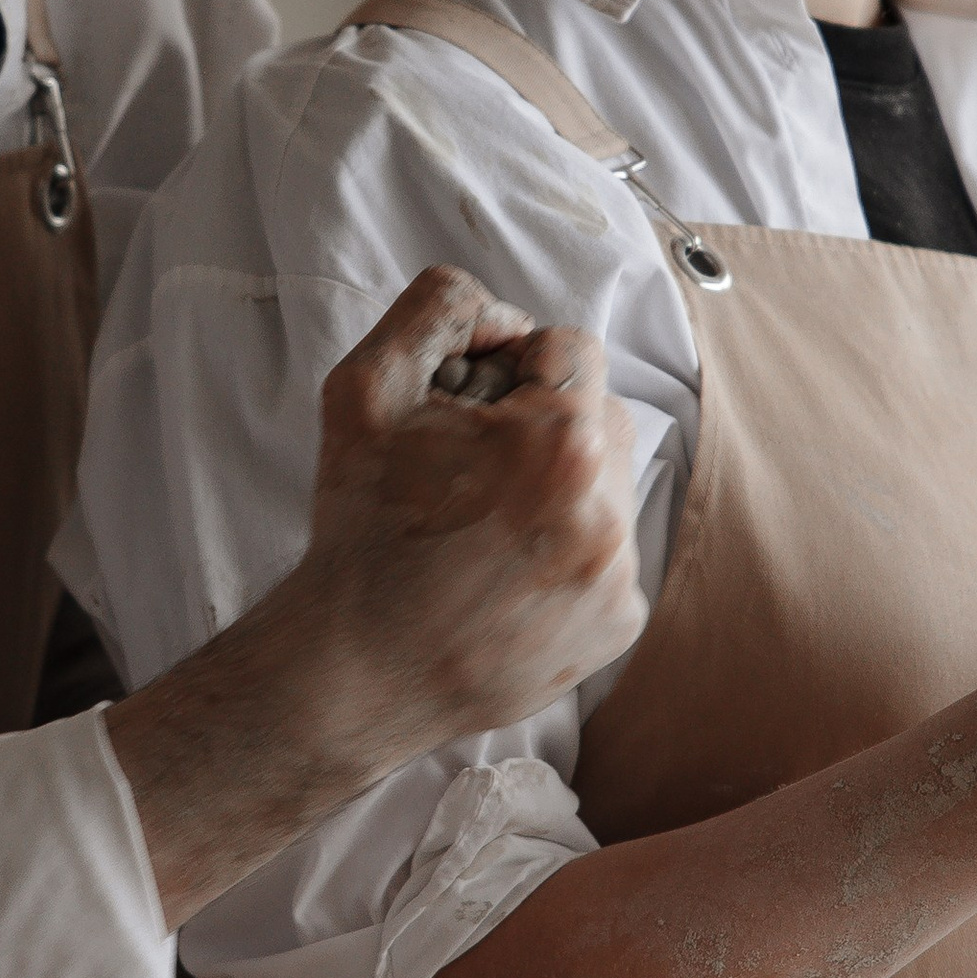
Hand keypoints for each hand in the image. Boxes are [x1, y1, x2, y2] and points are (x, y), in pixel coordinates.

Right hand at [292, 266, 646, 756]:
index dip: (513, 365)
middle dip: (543, 424)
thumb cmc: (359, 529)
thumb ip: (434, 310)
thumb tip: (500, 312)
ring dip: (556, 487)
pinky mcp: (617, 623)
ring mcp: (618, 572)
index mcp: (559, 440)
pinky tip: (501, 575)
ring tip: (484, 525)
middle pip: (598, 414)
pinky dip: (563, 553)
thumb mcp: (364, 390)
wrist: (358, 668)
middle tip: (471, 465)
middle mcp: (606, 506)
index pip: (571, 348)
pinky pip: (607, 555)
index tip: (471, 407)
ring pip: (606, 485)